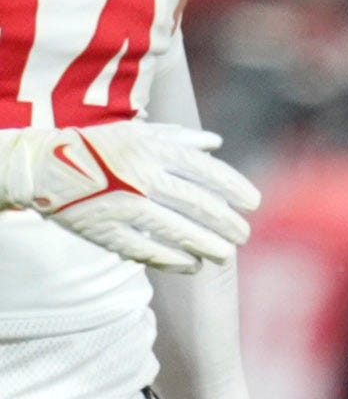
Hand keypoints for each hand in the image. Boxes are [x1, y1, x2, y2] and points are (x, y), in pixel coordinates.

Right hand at [0, 122, 259, 271]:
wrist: (42, 167)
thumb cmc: (99, 148)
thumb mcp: (137, 134)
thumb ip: (179, 139)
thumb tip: (218, 144)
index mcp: (151, 150)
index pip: (206, 171)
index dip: (235, 188)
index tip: (253, 203)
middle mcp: (140, 177)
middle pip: (199, 205)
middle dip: (228, 223)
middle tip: (243, 234)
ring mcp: (122, 206)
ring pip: (179, 232)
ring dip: (209, 246)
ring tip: (226, 254)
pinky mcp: (105, 232)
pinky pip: (148, 251)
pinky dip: (175, 260)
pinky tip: (194, 265)